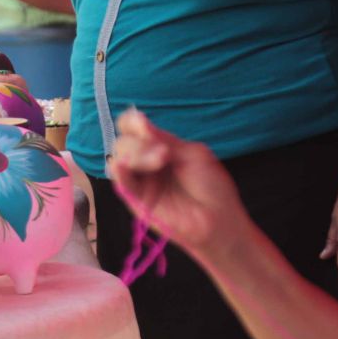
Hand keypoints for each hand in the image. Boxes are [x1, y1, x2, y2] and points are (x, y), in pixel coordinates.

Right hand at [107, 110, 250, 255]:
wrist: (218, 218)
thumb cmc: (211, 186)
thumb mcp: (191, 153)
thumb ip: (163, 140)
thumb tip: (138, 120)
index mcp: (159, 148)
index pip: (133, 129)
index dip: (132, 122)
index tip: (142, 122)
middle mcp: (145, 163)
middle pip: (124, 142)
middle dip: (141, 143)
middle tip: (164, 154)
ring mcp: (139, 181)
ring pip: (119, 158)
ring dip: (136, 154)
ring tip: (160, 161)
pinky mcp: (136, 201)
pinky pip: (121, 183)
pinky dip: (120, 171)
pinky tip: (122, 165)